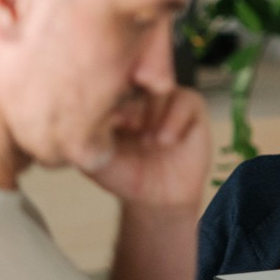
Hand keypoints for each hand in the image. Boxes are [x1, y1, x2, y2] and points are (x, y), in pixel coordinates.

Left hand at [85, 87, 211, 211]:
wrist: (158, 198)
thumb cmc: (125, 177)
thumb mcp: (97, 160)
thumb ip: (89, 138)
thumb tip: (87, 115)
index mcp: (115, 103)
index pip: (110, 85)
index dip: (109, 97)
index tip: (111, 121)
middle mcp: (141, 97)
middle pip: (138, 82)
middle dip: (133, 106)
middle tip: (130, 127)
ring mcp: (166, 101)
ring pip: (161, 89)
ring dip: (154, 115)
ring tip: (149, 141)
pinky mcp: (191, 108)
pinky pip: (186, 100)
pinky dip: (175, 119)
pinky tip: (166, 140)